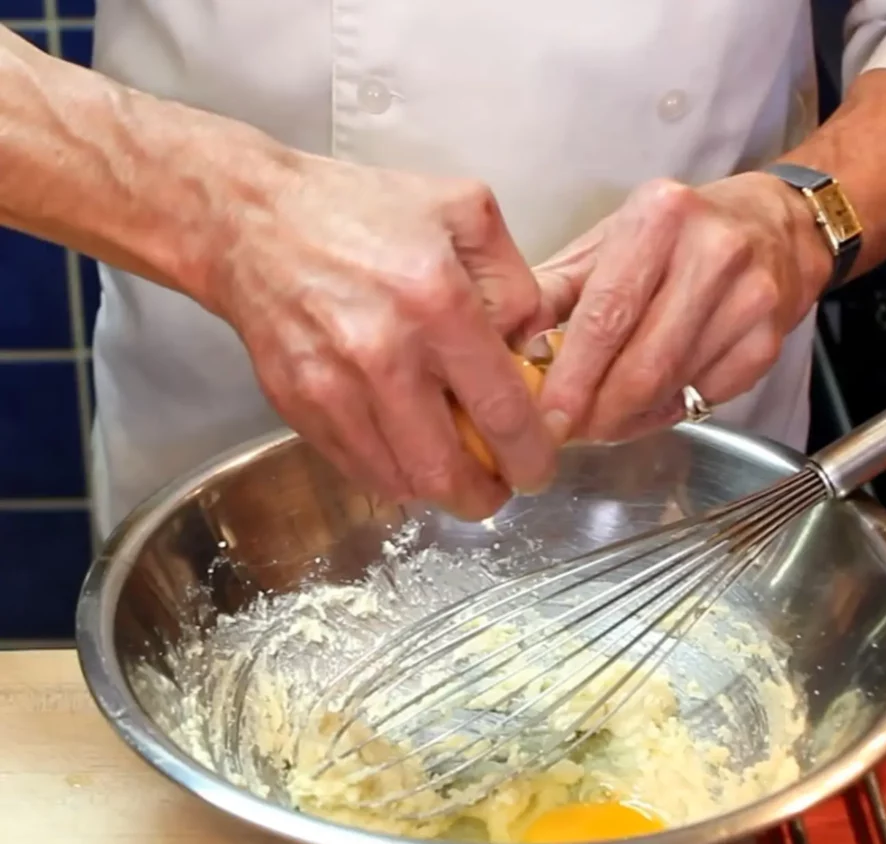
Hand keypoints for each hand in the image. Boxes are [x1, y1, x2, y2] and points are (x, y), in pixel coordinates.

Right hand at [200, 149, 556, 519]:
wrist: (251, 222)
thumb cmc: (361, 211)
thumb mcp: (464, 210)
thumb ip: (515, 283)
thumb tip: (533, 350)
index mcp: (437, 302)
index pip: (502, 411)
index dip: (530, 457)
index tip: (539, 468)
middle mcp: (383, 354)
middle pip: (447, 471)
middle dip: (484, 496)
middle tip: (499, 487)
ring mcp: (334, 388)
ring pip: (401, 482)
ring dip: (438, 490)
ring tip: (454, 467)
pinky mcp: (299, 407)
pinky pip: (358, 469)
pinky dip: (392, 474)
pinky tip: (407, 449)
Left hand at [530, 173, 832, 442]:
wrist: (776, 226)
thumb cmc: (675, 236)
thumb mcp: (610, 241)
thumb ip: (557, 290)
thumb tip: (510, 345)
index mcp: (660, 217)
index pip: (606, 314)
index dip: (573, 377)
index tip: (545, 417)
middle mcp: (713, 252)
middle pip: (641, 363)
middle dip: (596, 411)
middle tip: (567, 431)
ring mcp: (749, 299)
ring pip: (670, 386)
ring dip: (625, 417)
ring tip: (599, 419)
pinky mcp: (767, 341)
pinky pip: (703, 398)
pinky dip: (664, 412)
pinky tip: (646, 404)